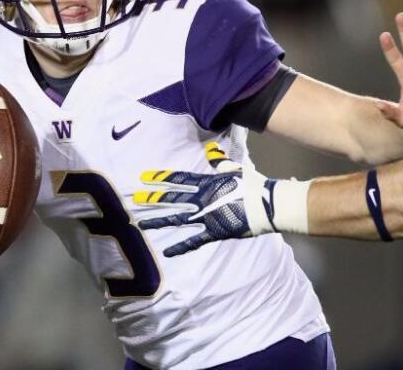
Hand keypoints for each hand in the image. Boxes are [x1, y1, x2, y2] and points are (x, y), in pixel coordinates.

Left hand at [137, 143, 274, 256]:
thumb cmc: (253, 185)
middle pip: (173, 198)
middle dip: (153, 198)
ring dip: (159, 220)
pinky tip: (167, 253)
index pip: (179, 179)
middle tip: (135, 198)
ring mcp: (206, 216)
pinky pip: (195, 241)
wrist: (266, 205)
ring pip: (177, 218)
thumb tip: (211, 148)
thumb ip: (220, 160)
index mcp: (207, 183)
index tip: (144, 177)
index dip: (161, 178)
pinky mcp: (214, 231)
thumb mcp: (236, 169)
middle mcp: (202, 199)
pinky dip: (181, 247)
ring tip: (141, 223)